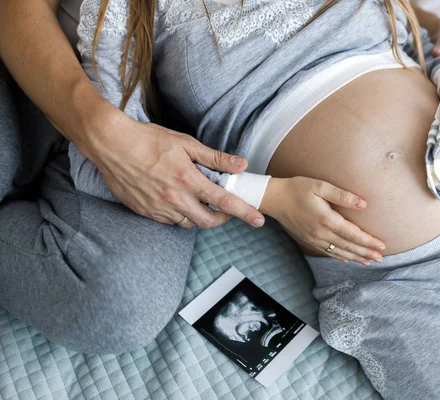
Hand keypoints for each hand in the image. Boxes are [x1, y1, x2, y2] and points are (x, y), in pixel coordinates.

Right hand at [78, 110, 264, 228]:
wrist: (110, 144)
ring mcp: (158, 208)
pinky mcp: (144, 212)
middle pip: (208, 221)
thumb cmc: (148, 139)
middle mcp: (175, 199)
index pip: (225, 202)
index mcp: (188, 180)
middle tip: (225, 209)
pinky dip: (178, 215)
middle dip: (222, 219)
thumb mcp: (185, 143)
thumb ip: (215, 158)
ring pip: (187, 223)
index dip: (245, 212)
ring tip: (199, 200)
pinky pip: (169, 221)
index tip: (259, 220)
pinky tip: (177, 200)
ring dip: (198, 216)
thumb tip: (241, 165)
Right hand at [260, 177, 385, 264]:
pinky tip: (347, 259)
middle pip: (348, 246)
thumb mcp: (320, 186)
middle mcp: (321, 233)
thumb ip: (342, 196)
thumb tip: (363, 204)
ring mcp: (314, 239)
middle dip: (366, 252)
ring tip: (369, 262)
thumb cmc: (297, 188)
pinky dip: (339, 257)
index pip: (353, 234)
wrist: (274, 198)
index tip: (382, 246)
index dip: (369, 241)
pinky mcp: (308, 240)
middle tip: (381, 258)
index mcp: (326, 219)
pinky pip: (327, 252)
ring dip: (355, 257)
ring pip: (339, 252)